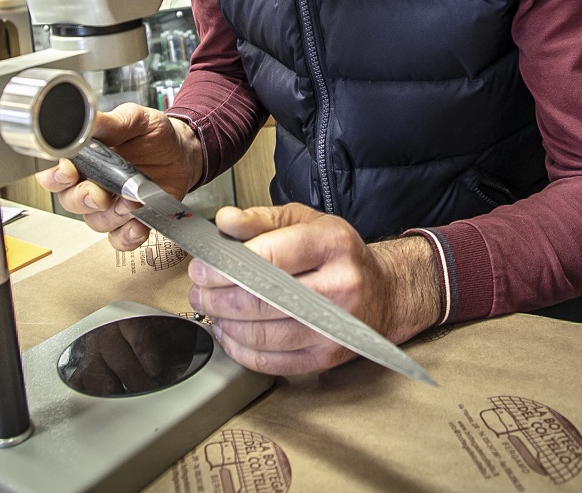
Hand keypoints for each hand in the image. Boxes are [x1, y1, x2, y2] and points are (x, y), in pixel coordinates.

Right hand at [35, 101, 202, 250]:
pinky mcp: (131, 221)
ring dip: (112, 216)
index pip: (56, 175)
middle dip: (83, 200)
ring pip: (96, 222)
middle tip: (100, 194)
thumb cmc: (153, 134)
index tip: (68, 172)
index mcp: (86, 160)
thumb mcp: (134, 119)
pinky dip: (128, 236)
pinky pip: (120, 239)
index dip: (55, 178)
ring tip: (132, 202)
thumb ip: (111, 123)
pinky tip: (138, 226)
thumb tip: (89, 120)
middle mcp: (92, 185)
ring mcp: (111, 206)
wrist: (182, 151)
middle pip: (71, 202)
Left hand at [187, 203, 440, 375]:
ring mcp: (335, 327)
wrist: (383, 293)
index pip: (269, 256)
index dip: (226, 266)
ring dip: (225, 324)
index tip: (202, 267)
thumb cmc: (337, 255)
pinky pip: (272, 362)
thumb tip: (224, 222)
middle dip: (218, 297)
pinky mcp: (327, 358)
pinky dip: (240, 350)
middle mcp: (340, 286)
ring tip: (211, 309)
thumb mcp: (305, 221)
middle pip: (262, 299)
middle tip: (198, 290)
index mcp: (332, 244)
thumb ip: (261, 219)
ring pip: (263, 334)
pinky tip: (229, 334)